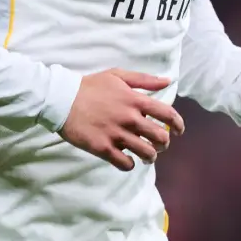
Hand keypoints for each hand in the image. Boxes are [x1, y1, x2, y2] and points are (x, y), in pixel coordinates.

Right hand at [59, 68, 185, 171]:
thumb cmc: (90, 86)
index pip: (168, 114)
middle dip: (164, 143)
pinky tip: (127, 160)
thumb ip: (144, 79)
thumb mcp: (117, 75)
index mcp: (135, 100)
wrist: (62, 99)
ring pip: (146, 153)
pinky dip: (130, 165)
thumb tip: (167, 81)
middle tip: (159, 144)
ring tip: (146, 155)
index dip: (179, 124)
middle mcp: (130, 118)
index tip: (179, 131)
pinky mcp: (104, 149)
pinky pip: (126, 164)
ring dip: (150, 156)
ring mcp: (117, 135)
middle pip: (161, 137)